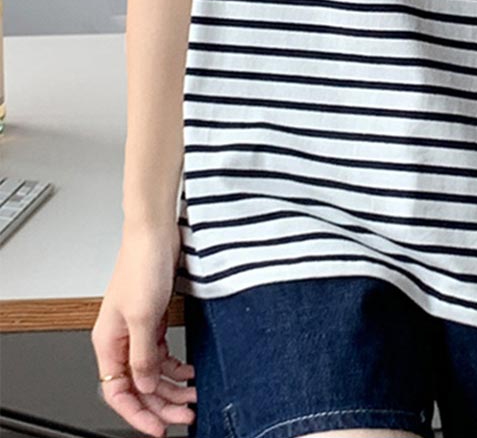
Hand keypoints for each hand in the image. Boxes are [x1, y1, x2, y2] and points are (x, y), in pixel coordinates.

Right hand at [92, 221, 196, 436]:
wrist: (155, 233)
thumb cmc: (143, 264)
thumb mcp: (143, 316)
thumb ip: (142, 356)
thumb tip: (143, 386)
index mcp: (108, 343)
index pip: (117, 392)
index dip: (137, 414)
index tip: (158, 429)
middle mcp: (120, 340)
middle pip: (138, 387)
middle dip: (161, 404)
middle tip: (185, 414)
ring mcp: (136, 331)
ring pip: (152, 373)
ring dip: (171, 387)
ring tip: (193, 396)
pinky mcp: (152, 320)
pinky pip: (161, 355)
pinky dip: (175, 367)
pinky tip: (189, 372)